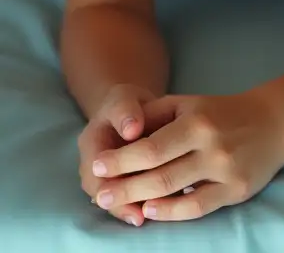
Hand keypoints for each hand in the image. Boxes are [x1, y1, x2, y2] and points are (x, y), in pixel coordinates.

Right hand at [79, 83, 156, 226]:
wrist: (131, 112)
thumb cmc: (127, 104)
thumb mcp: (124, 99)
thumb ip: (125, 112)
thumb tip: (132, 130)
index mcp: (91, 144)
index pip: (95, 170)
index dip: (110, 181)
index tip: (131, 184)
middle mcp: (94, 168)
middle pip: (103, 192)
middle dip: (121, 204)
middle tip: (140, 215)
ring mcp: (108, 179)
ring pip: (117, 200)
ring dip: (133, 208)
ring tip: (151, 216)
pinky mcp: (125, 186)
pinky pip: (131, 199)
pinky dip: (144, 205)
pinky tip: (161, 209)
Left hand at [90, 90, 283, 221]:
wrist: (275, 121)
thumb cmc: (225, 111)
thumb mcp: (191, 102)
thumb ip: (158, 114)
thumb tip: (122, 135)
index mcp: (197, 120)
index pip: (150, 146)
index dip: (120, 159)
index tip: (97, 166)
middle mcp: (211, 145)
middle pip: (158, 172)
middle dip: (123, 186)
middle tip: (99, 195)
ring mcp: (225, 170)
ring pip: (175, 191)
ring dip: (140, 200)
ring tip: (117, 205)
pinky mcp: (236, 190)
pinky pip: (198, 206)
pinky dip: (171, 211)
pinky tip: (152, 211)